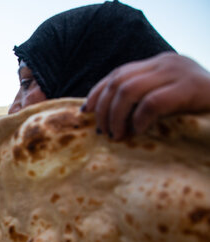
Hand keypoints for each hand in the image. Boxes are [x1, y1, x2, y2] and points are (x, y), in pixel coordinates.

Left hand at [85, 52, 209, 139]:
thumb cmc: (200, 108)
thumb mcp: (168, 99)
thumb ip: (143, 100)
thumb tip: (105, 119)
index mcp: (158, 63)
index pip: (117, 74)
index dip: (97, 94)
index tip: (86, 114)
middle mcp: (166, 62)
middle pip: (118, 82)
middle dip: (104, 110)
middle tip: (103, 133)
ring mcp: (178, 72)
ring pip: (128, 91)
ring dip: (116, 116)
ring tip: (117, 136)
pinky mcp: (190, 88)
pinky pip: (152, 102)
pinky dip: (138, 120)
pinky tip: (137, 132)